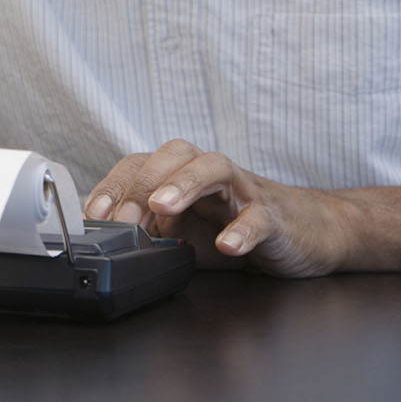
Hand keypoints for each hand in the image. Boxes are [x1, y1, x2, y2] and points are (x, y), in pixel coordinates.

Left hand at [84, 139, 356, 276]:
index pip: (139, 165)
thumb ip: (150, 231)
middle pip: (173, 155)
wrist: (306, 231)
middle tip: (125, 218)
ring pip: (214, 168)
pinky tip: (227, 246)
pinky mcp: (275, 216)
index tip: (94, 216)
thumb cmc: (233, 225)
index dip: (113, 187)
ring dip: (184, 184)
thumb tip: (109, 238)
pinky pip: (258, 216)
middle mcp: (209, 173)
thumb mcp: (182, 232)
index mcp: (180, 173)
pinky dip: (242, 229)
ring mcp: (243, 190)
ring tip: (162, 208)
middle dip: (142, 185)